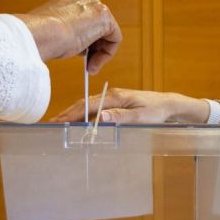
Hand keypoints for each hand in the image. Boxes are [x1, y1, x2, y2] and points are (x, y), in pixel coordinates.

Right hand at [16, 0, 121, 73]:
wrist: (40, 33)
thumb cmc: (38, 35)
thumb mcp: (50, 30)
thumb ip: (62, 30)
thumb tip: (72, 41)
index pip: (80, 15)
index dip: (80, 36)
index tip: (76, 52)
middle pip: (95, 23)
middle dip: (92, 45)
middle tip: (85, 62)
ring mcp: (94, 4)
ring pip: (105, 32)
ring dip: (98, 52)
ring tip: (88, 67)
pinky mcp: (104, 16)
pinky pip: (114, 38)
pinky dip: (106, 54)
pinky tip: (93, 64)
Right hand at [49, 88, 208, 123]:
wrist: (168, 105)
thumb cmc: (157, 111)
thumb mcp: (141, 116)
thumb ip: (121, 117)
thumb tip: (101, 117)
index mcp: (114, 96)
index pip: (87, 105)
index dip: (71, 114)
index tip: (58, 122)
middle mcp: (111, 95)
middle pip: (83, 104)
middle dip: (66, 114)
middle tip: (51, 124)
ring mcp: (112, 98)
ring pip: (88, 107)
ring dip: (73, 115)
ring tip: (59, 124)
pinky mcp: (115, 103)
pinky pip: (95, 109)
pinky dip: (84, 116)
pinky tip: (78, 124)